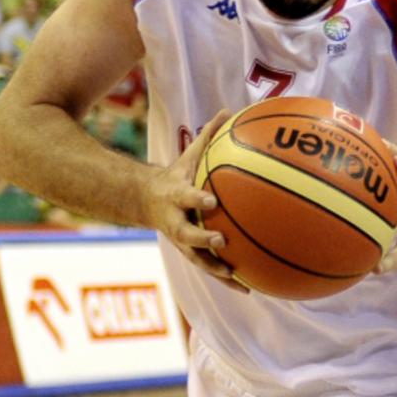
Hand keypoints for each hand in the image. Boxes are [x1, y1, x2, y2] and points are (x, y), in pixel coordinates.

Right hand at [143, 109, 246, 292]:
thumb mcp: (188, 155)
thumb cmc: (176, 176)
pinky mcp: (191, 254)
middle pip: (186, 236)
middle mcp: (175, 222)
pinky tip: (251, 288)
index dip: (196, 200)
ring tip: (238, 279)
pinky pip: (210, 269)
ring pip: (197, 260)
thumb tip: (230, 109)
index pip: (186, 197)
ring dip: (216, 270)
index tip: (211, 201)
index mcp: (175, 196)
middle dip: (202, 241)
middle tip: (221, 243)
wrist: (145, 202)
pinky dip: (228, 279)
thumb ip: (209, 135)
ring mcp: (181, 241)